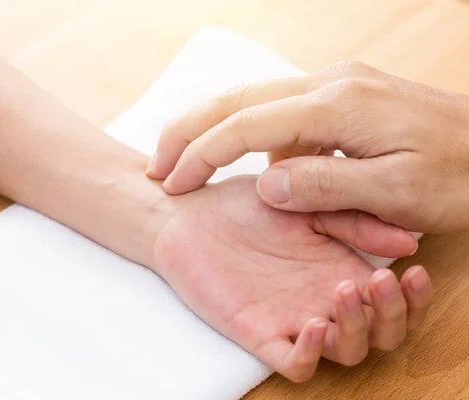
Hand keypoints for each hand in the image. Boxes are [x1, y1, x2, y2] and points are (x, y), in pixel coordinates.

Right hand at [147, 60, 468, 231]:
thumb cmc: (462, 175)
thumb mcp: (397, 193)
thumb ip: (324, 186)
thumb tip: (264, 183)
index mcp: (336, 107)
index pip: (244, 126)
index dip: (200, 155)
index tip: (170, 183)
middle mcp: (329, 85)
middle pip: (236, 99)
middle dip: (188, 129)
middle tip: (155, 163)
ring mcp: (336, 87)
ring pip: (254, 103)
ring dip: (215, 132)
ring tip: (185, 165)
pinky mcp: (343, 99)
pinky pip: (281, 114)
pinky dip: (250, 137)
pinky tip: (249, 164)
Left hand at [154, 176, 431, 381]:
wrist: (187, 213)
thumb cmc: (244, 206)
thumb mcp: (305, 204)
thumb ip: (350, 218)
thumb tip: (406, 238)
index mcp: (339, 269)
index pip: (391, 301)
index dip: (412, 297)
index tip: (414, 271)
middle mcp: (322, 299)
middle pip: (380, 334)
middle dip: (393, 315)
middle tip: (380, 281)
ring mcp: (293, 319)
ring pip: (346, 351)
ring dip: (357, 329)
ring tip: (345, 291)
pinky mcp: (259, 333)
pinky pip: (296, 362)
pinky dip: (311, 353)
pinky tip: (313, 322)